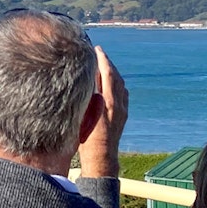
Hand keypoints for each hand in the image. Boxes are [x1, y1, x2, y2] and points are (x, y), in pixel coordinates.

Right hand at [78, 46, 127, 177]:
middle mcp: (118, 104)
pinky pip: (123, 94)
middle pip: (116, 77)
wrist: (102, 158)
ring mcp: (122, 110)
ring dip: (114, 73)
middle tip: (100, 53)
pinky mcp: (123, 116)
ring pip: (121, 85)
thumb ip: (87, 97)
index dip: (103, 60)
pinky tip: (112, 84)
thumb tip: (85, 79)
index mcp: (108, 102)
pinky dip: (117, 84)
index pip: (107, 74)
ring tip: (104, 65)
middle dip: (109, 63)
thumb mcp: (83, 116)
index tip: (97, 49)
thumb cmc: (87, 139)